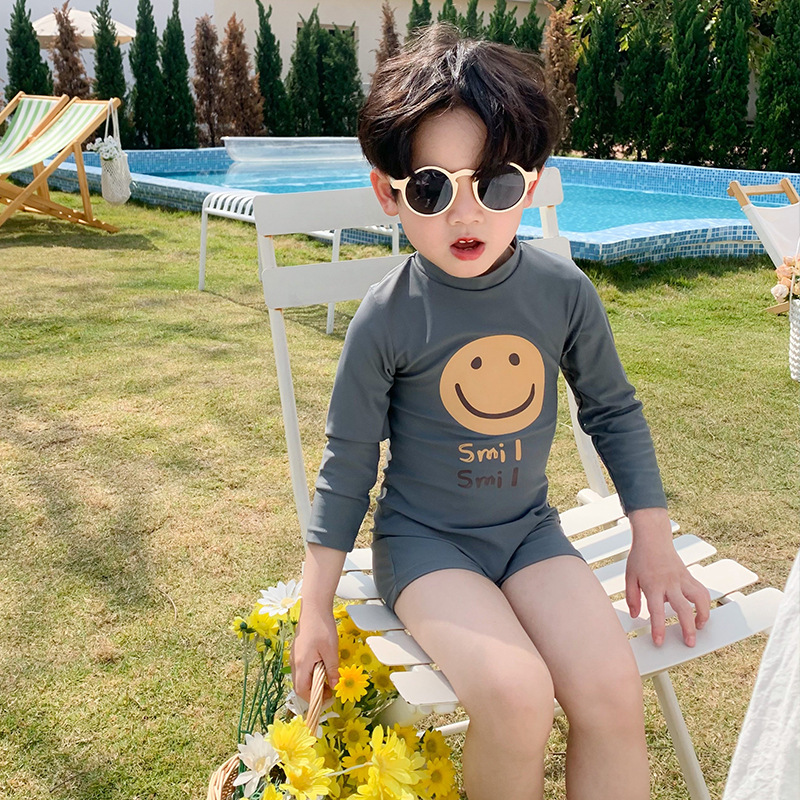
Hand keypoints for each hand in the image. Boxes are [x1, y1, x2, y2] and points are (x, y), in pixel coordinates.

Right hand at [290, 607, 339, 701]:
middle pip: (300, 686)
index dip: (314, 698)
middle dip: (314, 692)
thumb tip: (334, 686)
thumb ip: (332, 670)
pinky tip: (322, 666)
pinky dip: (311, 672)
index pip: (302, 690)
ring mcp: (295, 655)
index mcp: (301, 664)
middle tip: (330, 690)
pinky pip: (302, 668)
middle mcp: (295, 662)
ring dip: (313, 682)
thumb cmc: (322, 627)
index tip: (328, 697)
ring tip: (328, 678)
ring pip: (301, 677)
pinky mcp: (298, 650)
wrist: (313, 608)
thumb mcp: (331, 650)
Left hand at [625, 508, 710, 646]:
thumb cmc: (640, 557)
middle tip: (690, 643)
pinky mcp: (689, 576)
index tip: (660, 642)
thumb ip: (632, 598)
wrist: (653, 538)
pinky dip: (705, 603)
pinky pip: (701, 591)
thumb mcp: (630, 577)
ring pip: (699, 599)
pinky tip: (701, 612)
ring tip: (700, 627)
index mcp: (653, 585)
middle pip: (683, 608)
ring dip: (703, 615)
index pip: (656, 611)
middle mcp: (670, 583)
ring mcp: (682, 579)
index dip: (658, 628)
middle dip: (688, 628)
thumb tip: (635, 615)